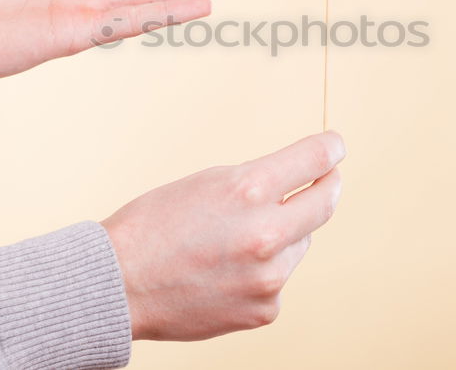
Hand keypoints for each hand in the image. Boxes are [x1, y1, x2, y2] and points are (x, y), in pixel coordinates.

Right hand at [101, 131, 345, 340]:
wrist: (120, 286)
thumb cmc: (152, 227)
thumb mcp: (206, 182)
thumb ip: (256, 181)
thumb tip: (296, 182)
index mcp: (249, 190)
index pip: (315, 159)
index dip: (330, 149)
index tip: (335, 147)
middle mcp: (267, 233)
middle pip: (325, 202)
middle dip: (327, 186)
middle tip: (327, 179)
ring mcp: (270, 276)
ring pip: (300, 243)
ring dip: (285, 234)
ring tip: (238, 239)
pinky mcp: (266, 308)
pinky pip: (279, 279)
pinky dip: (265, 271)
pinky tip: (230, 270)